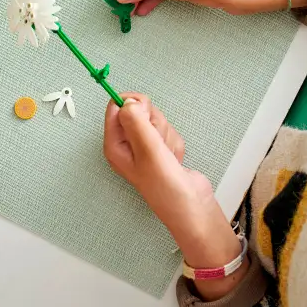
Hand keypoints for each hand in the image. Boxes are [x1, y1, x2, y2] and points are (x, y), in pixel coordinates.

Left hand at [104, 95, 244, 297]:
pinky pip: (169, 132)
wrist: (192, 206)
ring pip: (156, 121)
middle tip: (157, 142)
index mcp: (115, 145)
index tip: (144, 110)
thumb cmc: (165, 188)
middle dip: (154, 122)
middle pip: (139, 110)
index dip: (132, 103)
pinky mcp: (162, 149)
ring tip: (167, 156)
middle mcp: (127, 145)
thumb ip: (136, 122)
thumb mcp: (148, 151)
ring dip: (166, 136)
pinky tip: (174, 160)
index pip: (115, 108)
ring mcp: (145, 147)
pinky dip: (175, 144)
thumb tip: (127, 101)